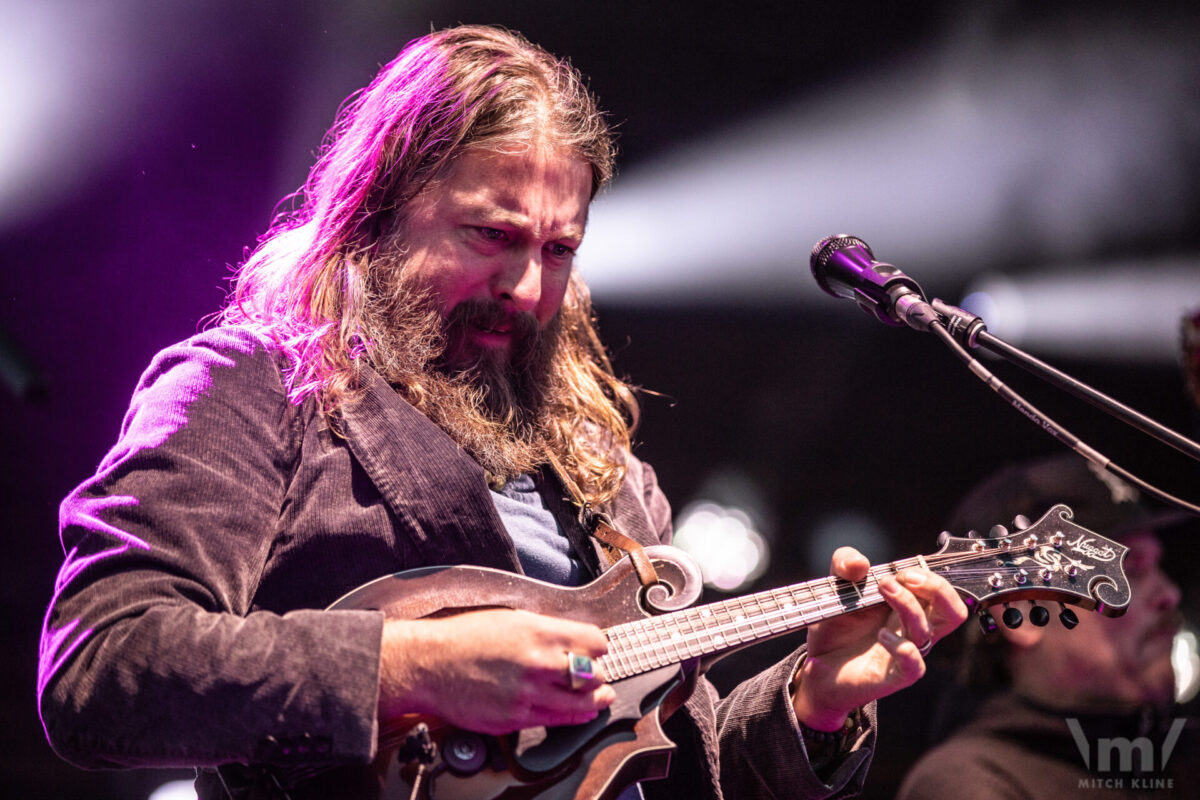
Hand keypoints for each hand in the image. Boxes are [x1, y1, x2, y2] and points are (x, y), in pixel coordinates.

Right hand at [378, 609, 614, 734]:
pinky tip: (578, 712)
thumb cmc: (465, 637)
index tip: (599, 651)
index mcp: (539, 632)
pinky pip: (555, 721)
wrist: (429, 664)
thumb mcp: (512, 619)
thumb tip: (571, 640)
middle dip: (597, 675)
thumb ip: (545, 631)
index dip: (599, 647)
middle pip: (593, 674)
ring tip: (601, 697)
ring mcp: (528, 694)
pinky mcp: (515, 718)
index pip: (595, 641)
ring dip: (594, 700)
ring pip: (581, 703)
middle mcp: (539, 663)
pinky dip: (572, 716)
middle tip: (597, 675)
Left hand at [792, 547, 967, 730]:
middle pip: (954, 611)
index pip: (942, 591)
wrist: (818, 662)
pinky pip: (914, 665)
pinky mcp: (895, 675)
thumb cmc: (837, 626)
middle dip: (937, 587)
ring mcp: (907, 652)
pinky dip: (901, 647)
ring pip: (928, 631)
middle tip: (903, 578)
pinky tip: (881, 635)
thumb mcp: (837, 586)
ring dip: (907, 604)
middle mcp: (913, 629)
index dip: (928, 575)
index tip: (898, 570)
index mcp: (910, 606)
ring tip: (881, 588)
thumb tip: (859, 562)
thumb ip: (844, 564)